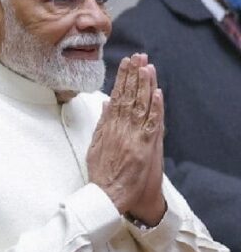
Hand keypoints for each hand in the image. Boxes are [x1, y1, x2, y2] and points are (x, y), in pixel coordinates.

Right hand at [86, 54, 164, 222]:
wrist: (106, 194)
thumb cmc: (101, 173)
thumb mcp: (94, 146)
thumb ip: (102, 124)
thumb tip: (105, 104)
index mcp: (107, 127)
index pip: (116, 97)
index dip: (122, 79)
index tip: (127, 63)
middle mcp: (119, 129)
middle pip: (128, 97)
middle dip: (133, 75)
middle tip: (138, 57)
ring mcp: (131, 137)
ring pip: (139, 106)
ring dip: (144, 85)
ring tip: (147, 66)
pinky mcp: (142, 147)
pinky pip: (150, 124)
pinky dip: (154, 108)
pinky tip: (157, 93)